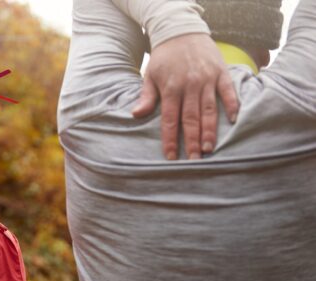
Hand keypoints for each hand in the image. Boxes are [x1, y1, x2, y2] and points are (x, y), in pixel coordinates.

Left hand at [132, 34, 238, 159]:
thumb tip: (135, 115)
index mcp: (170, 88)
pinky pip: (228, 91)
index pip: (169, 120)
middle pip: (191, 118)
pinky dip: (232, 105)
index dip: (170, 139)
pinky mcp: (221, 72)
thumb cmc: (164, 57)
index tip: (171, 157)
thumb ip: (146, 96)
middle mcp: (189, 86)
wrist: (182, 31)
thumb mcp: (150, 74)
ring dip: (210, 130)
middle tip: (194, 160)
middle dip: (191, 141)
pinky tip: (234, 121)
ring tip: (209, 148)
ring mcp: (207, 79)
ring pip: (209, 109)